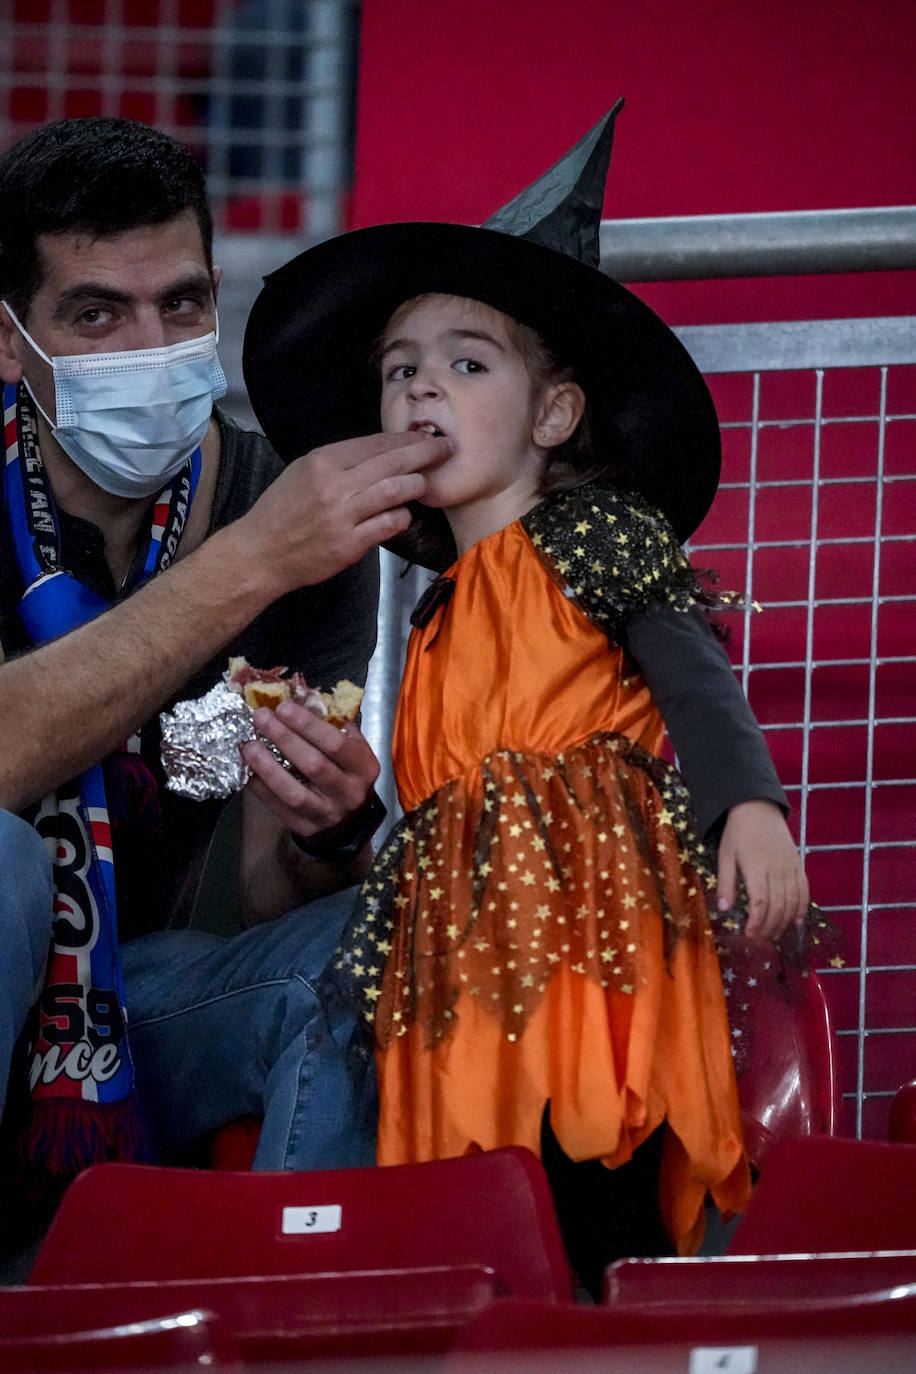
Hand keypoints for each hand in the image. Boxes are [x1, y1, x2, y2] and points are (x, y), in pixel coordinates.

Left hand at [240, 700, 379, 842]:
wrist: (351, 820)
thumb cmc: (347, 772)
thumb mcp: (352, 747)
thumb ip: (332, 725)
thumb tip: (300, 699)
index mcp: (364, 766)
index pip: (336, 744)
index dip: (308, 725)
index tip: (283, 707)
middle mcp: (348, 792)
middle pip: (314, 765)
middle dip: (284, 739)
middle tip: (261, 718)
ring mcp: (327, 813)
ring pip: (294, 792)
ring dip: (268, 767)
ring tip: (248, 746)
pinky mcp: (305, 827)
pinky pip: (278, 807)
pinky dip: (260, 788)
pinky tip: (246, 770)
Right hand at [241, 430, 451, 595]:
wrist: (260, 553)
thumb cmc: (281, 512)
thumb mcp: (302, 472)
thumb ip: (338, 461)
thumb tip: (378, 452)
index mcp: (322, 461)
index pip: (375, 443)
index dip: (405, 439)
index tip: (425, 436)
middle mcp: (334, 484)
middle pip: (392, 461)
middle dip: (425, 453)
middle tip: (446, 449)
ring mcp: (343, 515)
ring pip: (395, 491)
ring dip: (418, 485)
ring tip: (427, 483)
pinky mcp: (350, 544)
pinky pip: (389, 525)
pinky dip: (402, 517)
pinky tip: (404, 515)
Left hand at [716, 800, 809, 944]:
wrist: (758, 808)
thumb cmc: (737, 833)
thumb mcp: (724, 855)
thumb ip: (725, 883)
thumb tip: (724, 910)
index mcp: (755, 867)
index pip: (759, 902)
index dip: (757, 923)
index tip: (749, 935)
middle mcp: (776, 869)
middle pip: (777, 906)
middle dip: (769, 928)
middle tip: (760, 940)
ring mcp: (790, 867)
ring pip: (792, 902)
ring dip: (784, 922)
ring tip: (774, 935)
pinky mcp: (799, 864)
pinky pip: (804, 890)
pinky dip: (802, 908)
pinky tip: (795, 922)